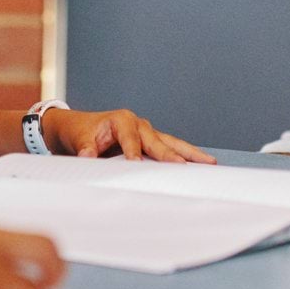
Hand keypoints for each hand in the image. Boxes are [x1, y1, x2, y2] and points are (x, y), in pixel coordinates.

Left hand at [45, 108, 215, 162]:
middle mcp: (139, 124)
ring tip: (209, 163)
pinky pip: (171, 149)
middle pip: (158, 142)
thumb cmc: (81, 132)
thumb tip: (87, 156)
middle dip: (171, 155)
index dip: (134, 153)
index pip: (131, 139)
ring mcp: (148, 133)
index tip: (138, 165)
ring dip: (190, 154)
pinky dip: (186, 157)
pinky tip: (202, 164)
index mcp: (121, 121)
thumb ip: (85, 149)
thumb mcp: (79, 140)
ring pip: (172, 144)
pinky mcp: (152, 142)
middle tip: (184, 167)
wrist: (80, 127)